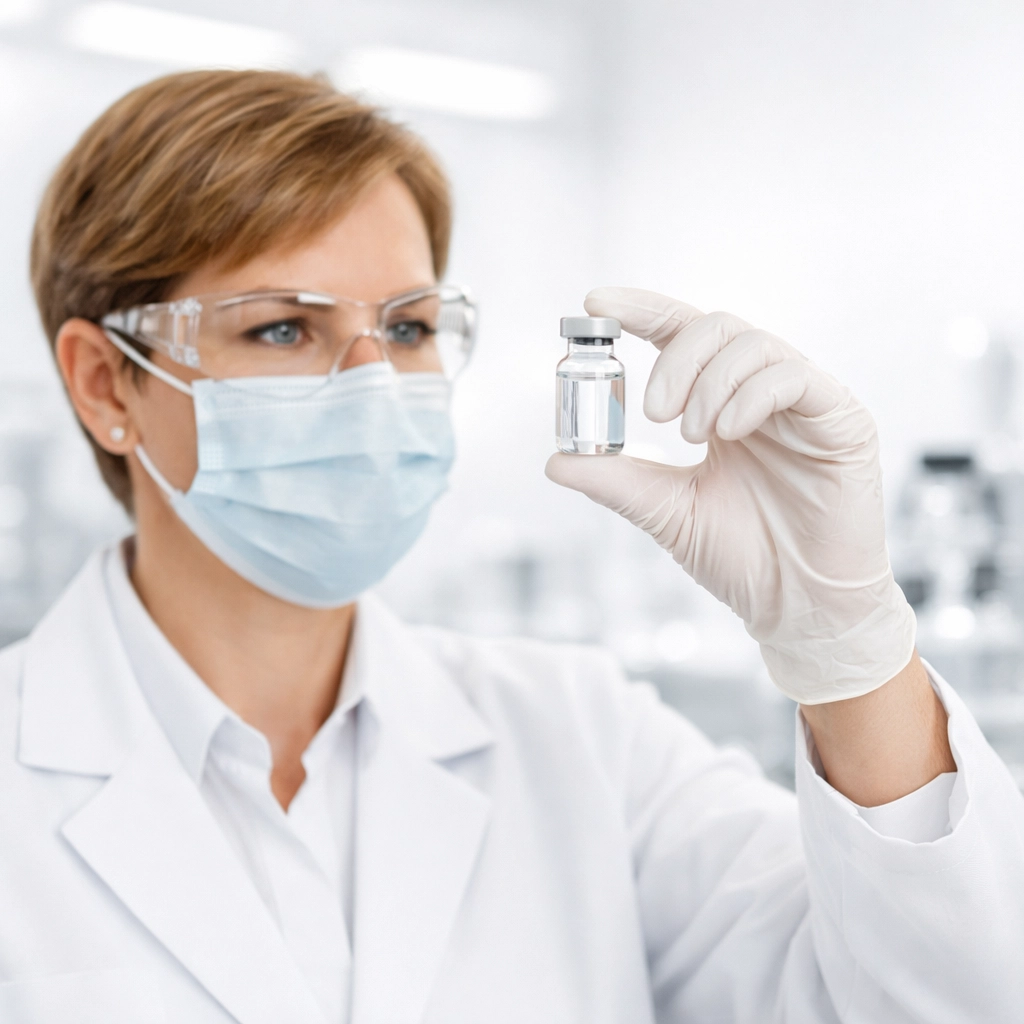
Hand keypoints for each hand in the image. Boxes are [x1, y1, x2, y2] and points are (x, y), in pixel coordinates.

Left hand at [546, 287, 915, 704]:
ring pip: (753, 343)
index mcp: (718, 405)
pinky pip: (796, 377)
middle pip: (715, 326)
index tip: (595, 305)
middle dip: (674, 357)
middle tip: (652, 410)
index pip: (680, 334)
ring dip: (710, 381)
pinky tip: (729, 431)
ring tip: (691, 435)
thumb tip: (556, 461)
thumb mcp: (665, 512)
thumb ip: (616, 480)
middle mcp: (759, 393)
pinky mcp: (841, 419)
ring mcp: (802, 403)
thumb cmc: (740, 557)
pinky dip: (751, 394)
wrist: (796, 605)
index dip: (640, 310)